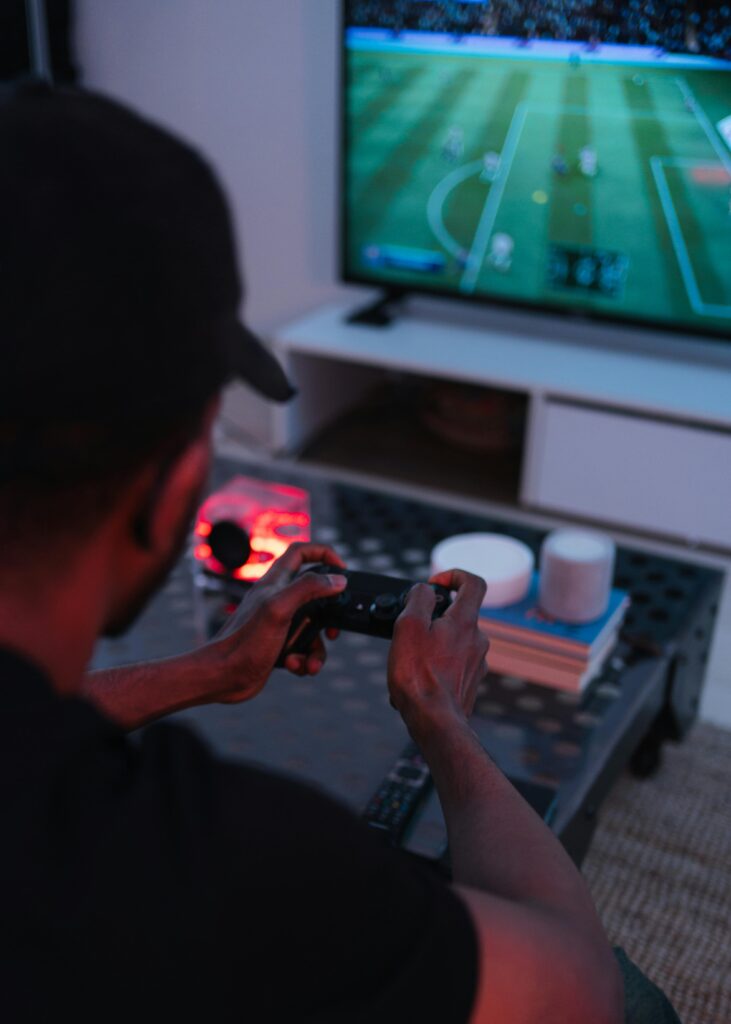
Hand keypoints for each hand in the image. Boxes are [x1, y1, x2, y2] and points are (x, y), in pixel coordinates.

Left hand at [209, 542, 346, 701]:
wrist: (222, 677)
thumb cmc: (244, 643)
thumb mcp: (279, 609)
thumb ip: (308, 588)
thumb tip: (337, 580)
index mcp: (275, 583)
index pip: (301, 552)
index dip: (324, 553)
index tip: (342, 570)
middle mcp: (277, 599)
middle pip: (315, 596)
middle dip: (329, 616)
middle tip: (333, 630)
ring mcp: (278, 623)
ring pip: (312, 629)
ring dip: (317, 648)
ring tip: (310, 662)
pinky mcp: (278, 645)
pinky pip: (303, 649)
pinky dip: (304, 660)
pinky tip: (295, 666)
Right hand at [387, 569, 488, 739]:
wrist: (434, 722)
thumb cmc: (418, 677)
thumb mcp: (408, 626)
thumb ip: (419, 600)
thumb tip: (425, 590)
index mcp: (465, 622)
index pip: (473, 583)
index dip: (454, 575)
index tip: (435, 584)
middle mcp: (477, 640)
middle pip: (459, 615)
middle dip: (434, 617)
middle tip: (410, 630)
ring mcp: (477, 663)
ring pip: (454, 641)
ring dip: (432, 644)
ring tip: (409, 661)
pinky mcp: (470, 683)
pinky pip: (453, 664)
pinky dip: (436, 665)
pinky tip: (417, 679)